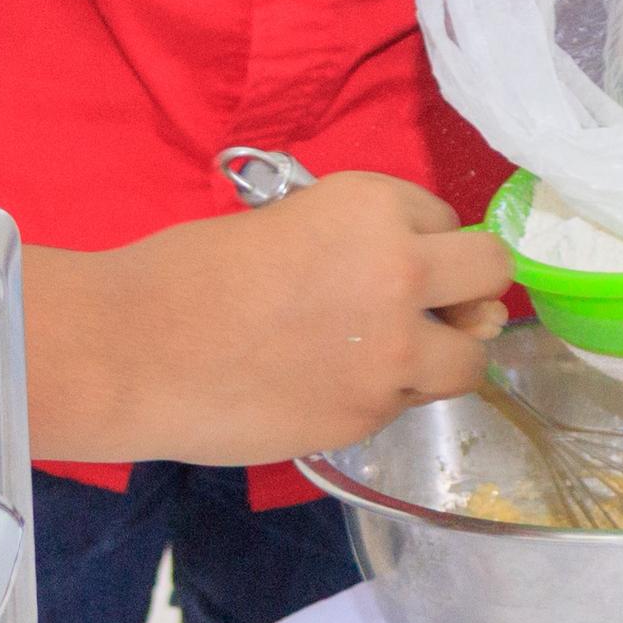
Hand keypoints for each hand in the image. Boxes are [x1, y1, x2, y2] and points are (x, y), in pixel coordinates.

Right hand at [63, 172, 515, 465]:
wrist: (132, 351)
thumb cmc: (189, 271)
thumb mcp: (286, 222)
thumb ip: (357, 244)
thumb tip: (415, 279)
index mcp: (373, 207)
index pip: (445, 219)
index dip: (420, 240)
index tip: (388, 256)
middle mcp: (401, 273)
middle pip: (490, 274)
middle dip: (468, 288)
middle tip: (436, 304)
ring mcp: (393, 352)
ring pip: (472, 355)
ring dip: (445, 351)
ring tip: (392, 355)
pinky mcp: (369, 414)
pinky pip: (412, 400)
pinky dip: (391, 394)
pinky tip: (338, 386)